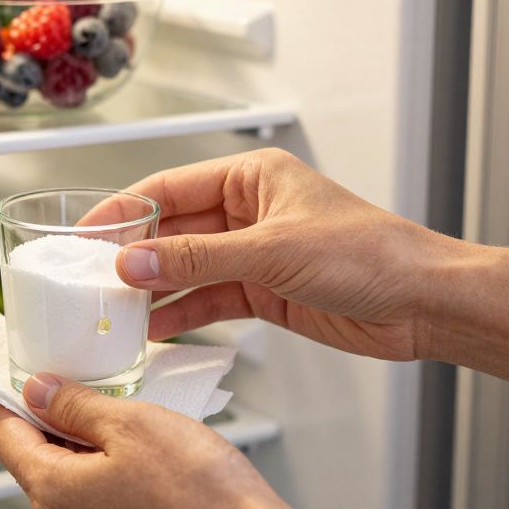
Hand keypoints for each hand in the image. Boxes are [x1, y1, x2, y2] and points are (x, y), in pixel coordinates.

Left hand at [0, 375, 432, 508]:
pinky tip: (137, 441)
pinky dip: (104, 463)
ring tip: (114, 404)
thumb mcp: (128, 422)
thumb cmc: (198, 492)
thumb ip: (73, 404)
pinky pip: (97, 495)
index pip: (3, 436)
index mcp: (52, 491)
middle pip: (33, 456)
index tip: (13, 371)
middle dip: (46, 414)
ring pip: (68, 475)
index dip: (4, 396)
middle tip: (70, 376)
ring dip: (80, 438)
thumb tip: (38, 391)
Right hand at [107, 148, 459, 360]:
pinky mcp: (264, 292)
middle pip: (172, 231)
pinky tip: (153, 330)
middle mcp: (248, 211)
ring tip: (114, 313)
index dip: (123, 211)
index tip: (86, 237)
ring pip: (186, 270)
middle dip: (134, 257)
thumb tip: (133, 262)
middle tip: (91, 282)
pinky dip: (181, 315)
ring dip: (153, 291)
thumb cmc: (370, 254)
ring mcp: (254, 254)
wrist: (423, 303)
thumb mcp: (271, 251)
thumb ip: (196, 260)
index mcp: (251, 178)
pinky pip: (208, 301)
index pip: (168, 188)